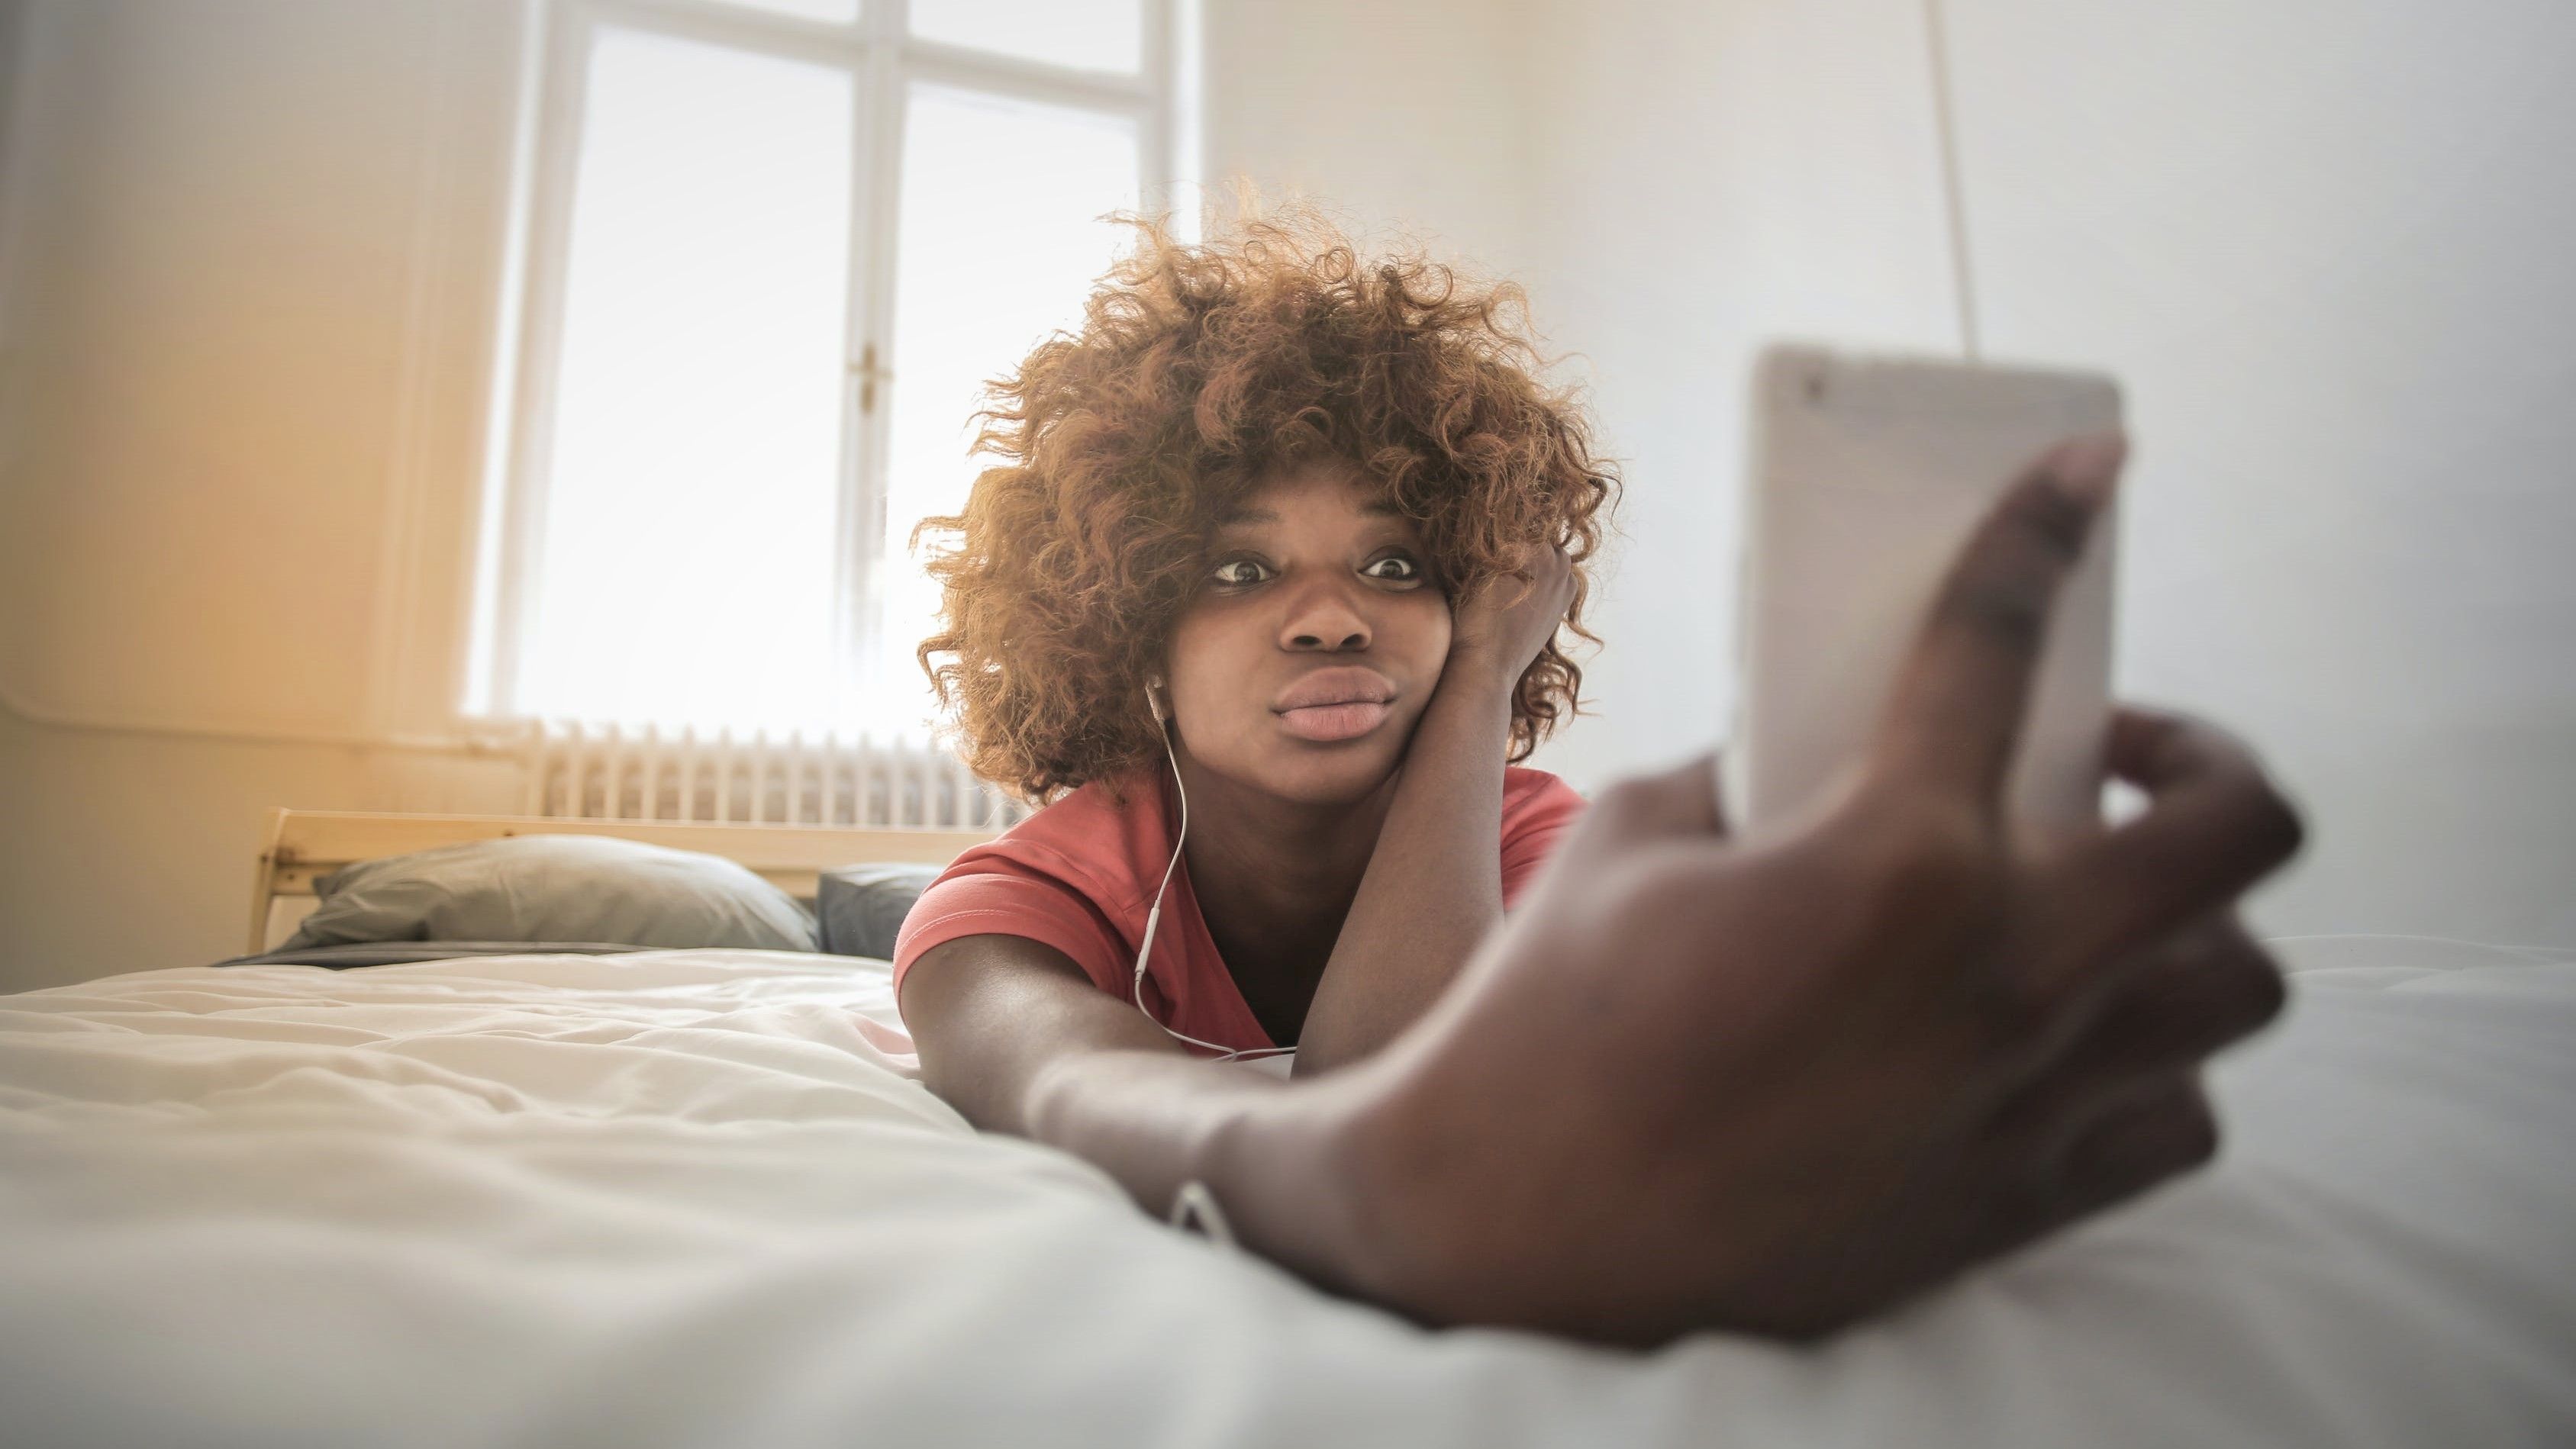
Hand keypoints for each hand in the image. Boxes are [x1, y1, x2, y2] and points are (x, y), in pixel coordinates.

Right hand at [1238, 433, 2304, 1345]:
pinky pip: (2174, 1121)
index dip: (2041, 532)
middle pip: (2235, 827)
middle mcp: (2000, 977)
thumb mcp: (1633, 842)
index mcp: (1893, 861)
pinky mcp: (2012, 1203)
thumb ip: (1756, 776)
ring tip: (2092, 909)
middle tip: (2117, 754)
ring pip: (2236, 986)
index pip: (1995, 646)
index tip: (2083, 473)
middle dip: (2203, 753)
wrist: (1506, 1231)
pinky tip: (2059, 1039)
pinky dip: (2148, 1066)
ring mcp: (2026, 1099)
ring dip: (2186, 923)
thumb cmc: (1545, 1024)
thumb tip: (1819, 759)